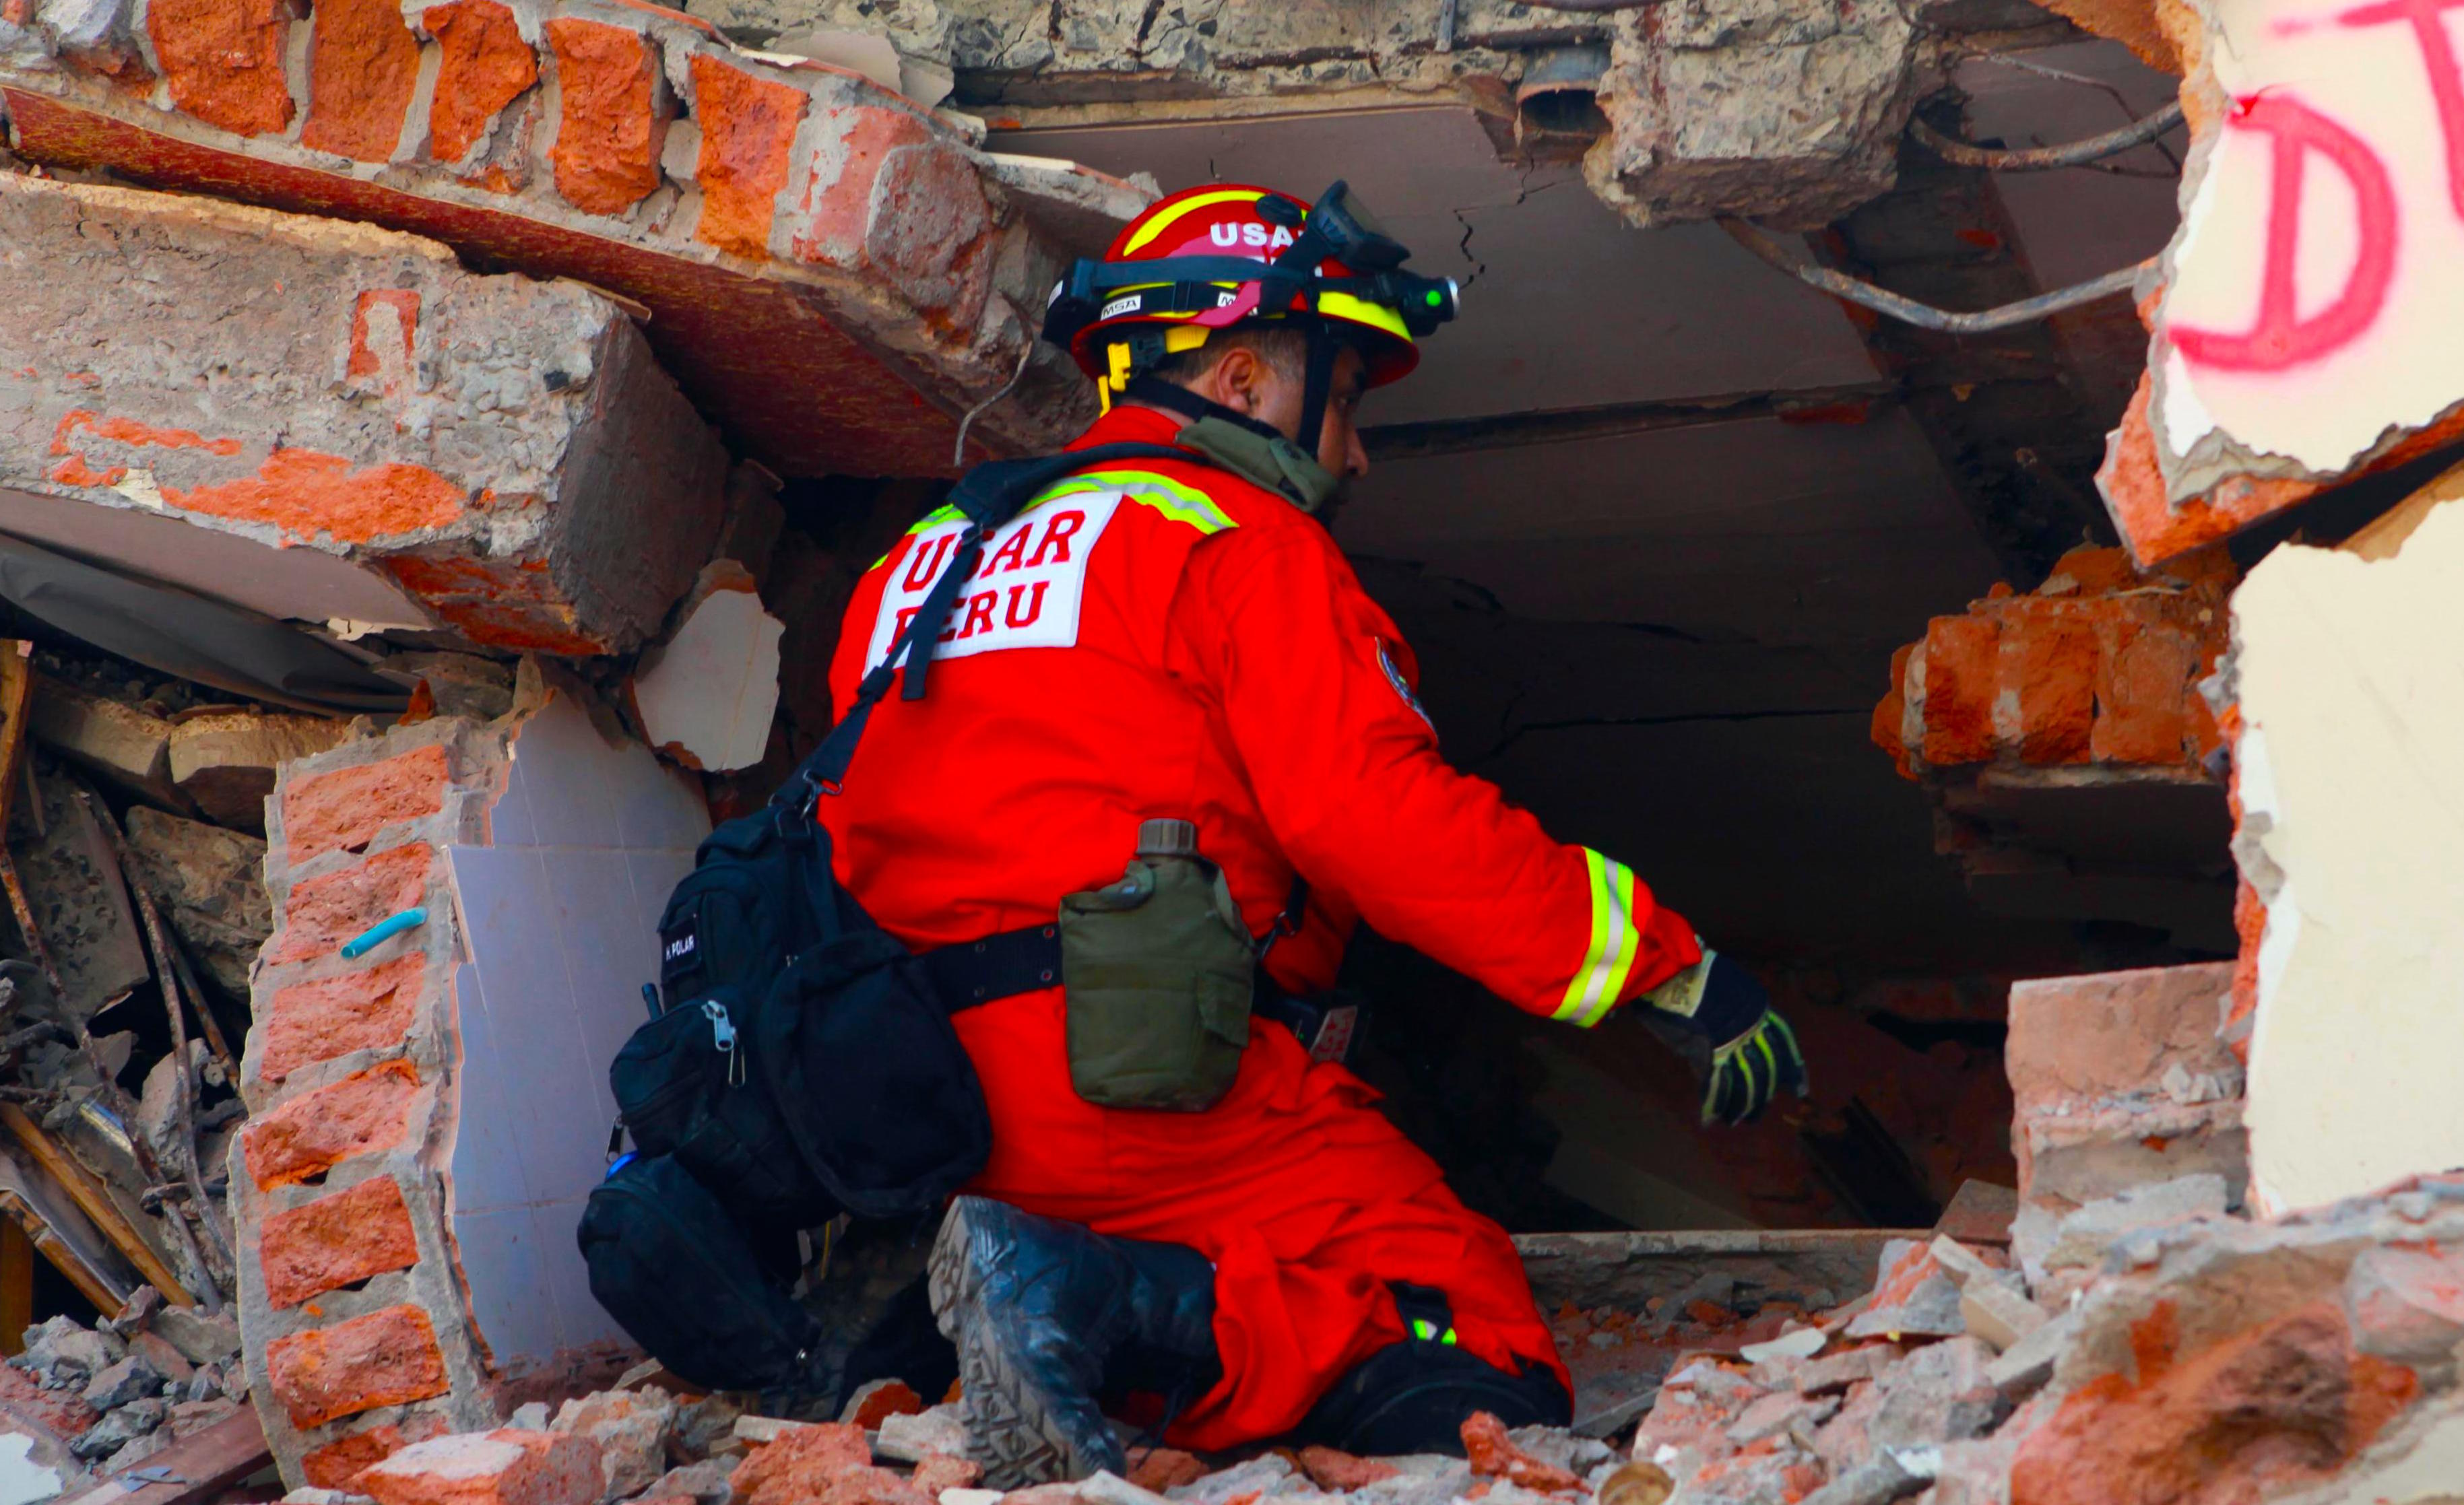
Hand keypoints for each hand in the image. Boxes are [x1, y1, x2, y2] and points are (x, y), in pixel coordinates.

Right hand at [1639, 951, 1810, 1125]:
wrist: (1671, 969)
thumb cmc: (1690, 973)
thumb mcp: (1723, 988)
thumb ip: (1732, 1013)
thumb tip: (1730, 1036)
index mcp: (1758, 1008)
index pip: (1785, 1042)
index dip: (1793, 1069)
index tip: (1800, 1090)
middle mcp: (1752, 1027)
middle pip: (1766, 1069)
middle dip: (1762, 1095)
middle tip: (1756, 1114)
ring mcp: (1732, 1041)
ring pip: (1746, 1081)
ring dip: (1741, 1105)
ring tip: (1735, 1120)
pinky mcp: (1708, 1052)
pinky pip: (1716, 1085)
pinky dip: (1712, 1103)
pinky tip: (1709, 1119)